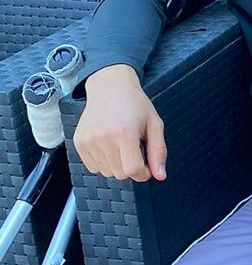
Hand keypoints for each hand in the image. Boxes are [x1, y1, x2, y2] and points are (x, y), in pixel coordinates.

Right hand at [73, 64, 167, 181]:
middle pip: (120, 174)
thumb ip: (158, 152)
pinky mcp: (79, 142)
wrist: (110, 88)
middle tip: (135, 148)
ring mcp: (88, 141)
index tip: (147, 166)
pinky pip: (93, 167)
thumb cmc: (136, 105)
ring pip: (106, 172)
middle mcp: (103, 138)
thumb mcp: (155, 124)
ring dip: (117, 164)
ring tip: (121, 143)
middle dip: (131, 167)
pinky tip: (109, 144)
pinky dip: (103, 161)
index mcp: (124, 133)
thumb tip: (160, 176)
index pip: (133, 170)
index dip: (144, 173)